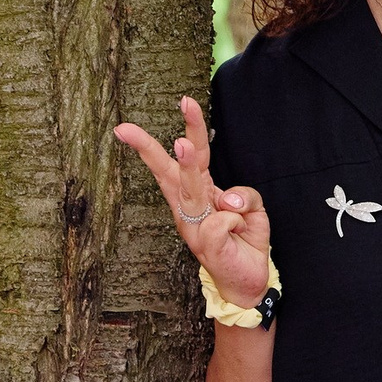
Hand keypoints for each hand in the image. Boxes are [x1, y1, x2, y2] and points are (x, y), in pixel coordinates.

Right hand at [115, 96, 272, 307]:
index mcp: (200, 193)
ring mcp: (194, 225)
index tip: (184, 100)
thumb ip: (245, 196)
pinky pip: (224, 219)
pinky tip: (239, 232)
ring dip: (187, 165)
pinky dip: (238, 220)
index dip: (190, 127)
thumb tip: (228, 199)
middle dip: (150, 146)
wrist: (248, 281)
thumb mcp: (253, 209)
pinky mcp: (205, 242)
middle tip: (128, 128)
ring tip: (182, 144)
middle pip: (169, 171)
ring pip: (190, 189)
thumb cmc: (243, 241)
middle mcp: (189, 207)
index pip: (193, 155)